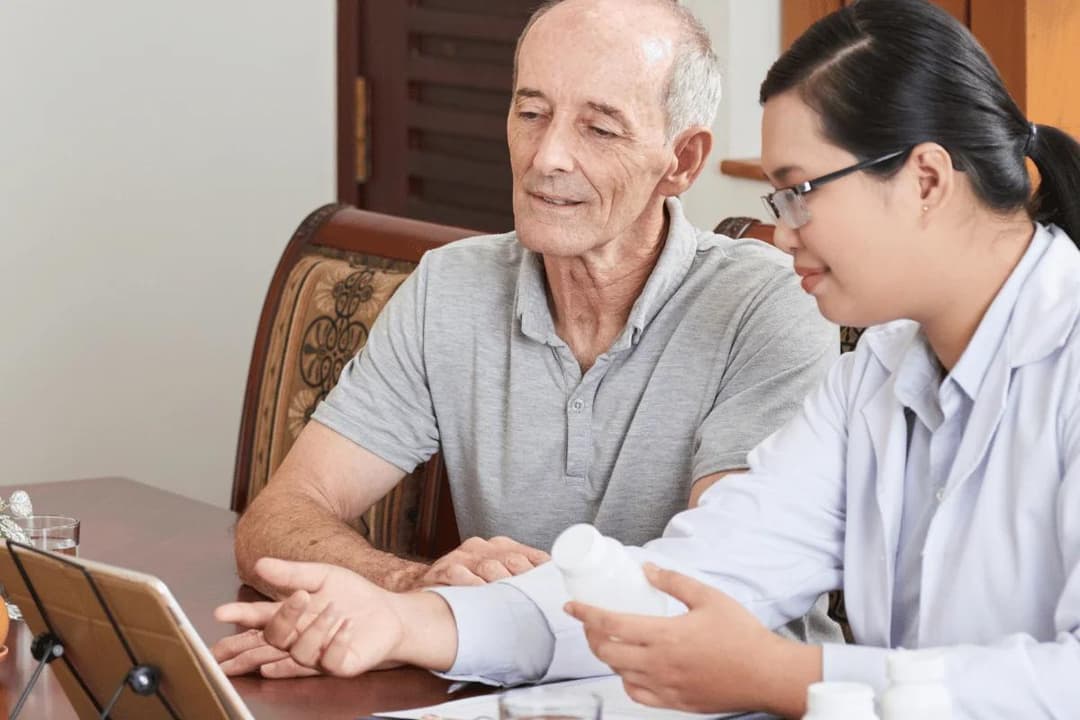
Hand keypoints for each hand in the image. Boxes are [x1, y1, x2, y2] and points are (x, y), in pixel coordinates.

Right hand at [215, 558, 406, 676]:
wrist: (391, 612)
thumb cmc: (353, 596)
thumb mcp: (323, 576)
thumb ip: (292, 573)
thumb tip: (261, 564)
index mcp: (292, 616)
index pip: (259, 619)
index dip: (240, 616)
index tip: (220, 612)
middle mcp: (299, 638)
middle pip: (273, 639)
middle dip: (281, 621)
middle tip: (297, 599)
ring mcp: (318, 655)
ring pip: (298, 651)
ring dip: (314, 628)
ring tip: (333, 610)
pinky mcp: (339, 666)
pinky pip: (329, 661)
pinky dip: (336, 642)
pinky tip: (346, 627)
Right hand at [415, 536, 549, 586]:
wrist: (421, 588)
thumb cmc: (465, 588)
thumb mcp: (493, 579)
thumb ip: (517, 582)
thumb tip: (549, 596)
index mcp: (498, 547)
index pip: (528, 554)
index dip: (542, 568)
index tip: (554, 583)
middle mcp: (481, 548)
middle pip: (511, 559)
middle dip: (526, 577)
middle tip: (538, 595)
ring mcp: (462, 557)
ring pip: (489, 565)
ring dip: (503, 582)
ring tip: (515, 597)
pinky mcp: (443, 569)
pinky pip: (460, 574)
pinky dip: (472, 584)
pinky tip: (482, 594)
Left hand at [564, 564, 820, 716]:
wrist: (766, 674)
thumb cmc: (742, 636)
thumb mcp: (708, 597)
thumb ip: (674, 581)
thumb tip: (648, 568)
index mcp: (664, 636)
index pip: (611, 625)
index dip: (585, 614)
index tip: (571, 605)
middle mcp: (659, 665)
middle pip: (607, 652)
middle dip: (591, 635)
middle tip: (590, 621)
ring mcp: (666, 687)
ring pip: (619, 674)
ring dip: (608, 657)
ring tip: (609, 641)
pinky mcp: (675, 702)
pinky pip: (638, 695)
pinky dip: (626, 681)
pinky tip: (631, 669)